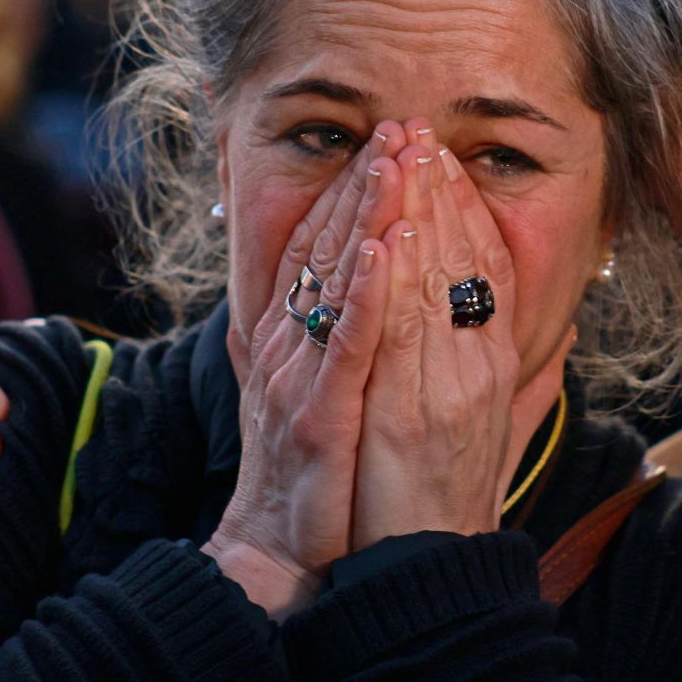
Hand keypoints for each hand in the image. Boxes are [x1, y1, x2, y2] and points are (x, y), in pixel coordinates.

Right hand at [207, 123, 407, 617]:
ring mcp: (301, 377)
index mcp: (294, 337)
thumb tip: (361, 289)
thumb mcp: (321, 388)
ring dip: (366, 218)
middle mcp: (290, 346)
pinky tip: (381, 251)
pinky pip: (345, 345)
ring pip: (336, 282)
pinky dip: (363, 295)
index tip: (388, 140)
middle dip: (366, 184)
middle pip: (328, 248)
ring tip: (395, 162)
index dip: (353, 189)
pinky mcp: (321, 415)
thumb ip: (336, 336)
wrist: (281, 555)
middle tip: (400, 126)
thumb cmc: (314, 474)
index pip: (324, 246)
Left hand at [348, 125, 568, 549]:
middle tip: (417, 131)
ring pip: (435, 285)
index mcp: (491, 368)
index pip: (485, 269)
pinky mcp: (412, 420)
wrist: (427, 579)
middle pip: (463, 262)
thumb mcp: (492, 433)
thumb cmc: (445, 509)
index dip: (466, 209)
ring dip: (416, 214)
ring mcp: (447, 392)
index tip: (444, 160)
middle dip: (438, 190)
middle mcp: (477, 370)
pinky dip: (398, 284)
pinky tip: (389, 236)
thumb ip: (520, 381)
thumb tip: (558, 336)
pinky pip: (405, 338)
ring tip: (401, 157)